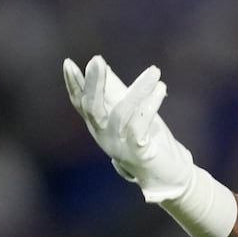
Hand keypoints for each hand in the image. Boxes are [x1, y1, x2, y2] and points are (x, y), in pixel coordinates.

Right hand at [63, 55, 197, 203]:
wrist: (169, 176)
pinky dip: (150, 105)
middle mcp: (104, 136)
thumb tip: (104, 68)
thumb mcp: (131, 114)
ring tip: (154, 71)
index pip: (81, 104)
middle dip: (94, 83)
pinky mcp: (138, 154)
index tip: (68, 63)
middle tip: (97, 60)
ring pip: (121, 113)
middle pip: (92, 108)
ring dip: (138, 90)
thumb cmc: (149, 142)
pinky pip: (140, 126)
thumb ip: (116, 94)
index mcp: (100, 127)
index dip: (73, 84)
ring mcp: (119, 146)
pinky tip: (161, 88)